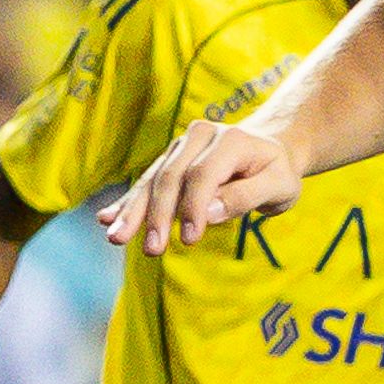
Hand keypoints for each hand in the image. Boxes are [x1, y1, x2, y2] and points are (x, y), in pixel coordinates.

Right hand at [95, 120, 298, 253]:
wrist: (269, 151)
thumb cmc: (276, 173)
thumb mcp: (278, 187)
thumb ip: (245, 197)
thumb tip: (207, 213)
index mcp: (231, 139)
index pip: (202, 175)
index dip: (193, 207)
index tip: (189, 239)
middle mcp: (200, 136)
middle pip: (171, 177)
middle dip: (158, 215)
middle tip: (151, 248)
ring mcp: (180, 147)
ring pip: (153, 181)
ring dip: (134, 212)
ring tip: (115, 237)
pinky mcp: (169, 161)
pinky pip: (146, 183)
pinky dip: (127, 202)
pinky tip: (105, 218)